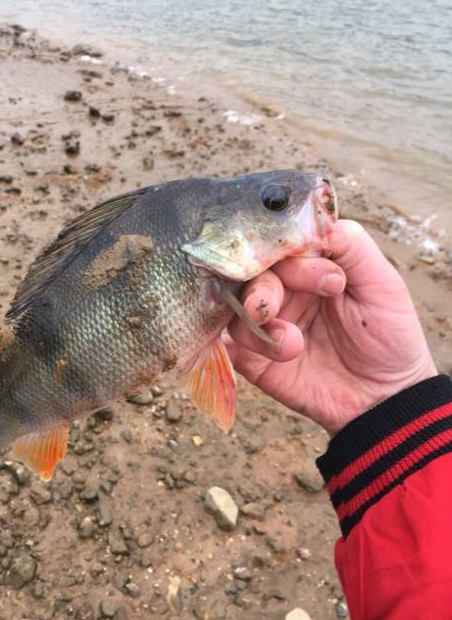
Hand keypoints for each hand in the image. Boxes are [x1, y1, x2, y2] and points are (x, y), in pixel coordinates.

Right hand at [225, 220, 436, 434]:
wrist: (384, 398)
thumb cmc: (389, 335)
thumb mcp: (382, 282)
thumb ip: (350, 244)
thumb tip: (310, 221)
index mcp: (308, 264)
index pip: (281, 243)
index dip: (294, 256)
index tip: (330, 282)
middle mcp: (283, 287)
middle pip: (249, 270)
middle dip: (264, 287)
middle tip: (277, 307)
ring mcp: (266, 321)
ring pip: (235, 304)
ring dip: (258, 319)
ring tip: (291, 344)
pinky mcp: (253, 356)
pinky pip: (231, 342)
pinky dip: (249, 344)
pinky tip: (280, 354)